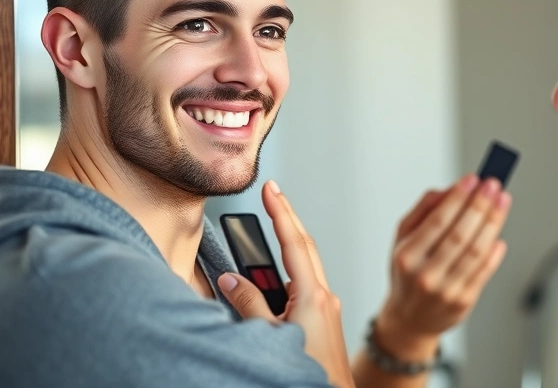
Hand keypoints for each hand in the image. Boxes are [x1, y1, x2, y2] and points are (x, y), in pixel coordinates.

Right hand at [218, 180, 354, 387]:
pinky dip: (289, 274)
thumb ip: (248, 305)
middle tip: (272, 195)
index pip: (294, 243)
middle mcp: (323, 297)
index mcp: (313, 296)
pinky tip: (276, 278)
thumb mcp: (269, 338)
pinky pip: (305, 286)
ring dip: (287, 247)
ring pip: (305, 267)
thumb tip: (231, 280)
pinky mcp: (324, 321)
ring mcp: (326, 309)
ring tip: (267, 231)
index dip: (281, 212)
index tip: (271, 189)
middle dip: (287, 219)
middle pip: (303, 247)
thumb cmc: (308, 374)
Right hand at [375, 174, 510, 358]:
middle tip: (493, 185)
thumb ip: (423, 210)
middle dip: (480, 206)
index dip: (458, 198)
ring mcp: (446, 291)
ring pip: (476, 251)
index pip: (437, 222)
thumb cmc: (407, 272)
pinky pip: (484, 271)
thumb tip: (449, 190)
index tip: (473, 179)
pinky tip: (498, 234)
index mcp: (406, 257)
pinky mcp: (464, 302)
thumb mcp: (403, 239)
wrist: (409, 319)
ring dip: (493, 222)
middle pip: (460, 235)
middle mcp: (425, 275)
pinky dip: (495, 251)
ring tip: (502, 201)